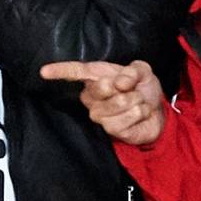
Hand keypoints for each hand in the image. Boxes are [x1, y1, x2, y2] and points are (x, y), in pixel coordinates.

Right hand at [41, 58, 165, 146]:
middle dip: (124, 87)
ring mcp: (98, 114)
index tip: (44, 72)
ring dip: (135, 101)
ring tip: (137, 102)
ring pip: (116, 104)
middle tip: (132, 90)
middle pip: (100, 87)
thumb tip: (120, 82)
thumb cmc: (143, 89)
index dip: (60, 71)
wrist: (156, 112)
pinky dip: (138, 113)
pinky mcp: (109, 129)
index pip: (75, 72)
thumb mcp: (142, 72)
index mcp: (96, 76)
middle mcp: (92, 96)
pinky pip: (124, 119)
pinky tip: (139, 113)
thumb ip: (133, 71)